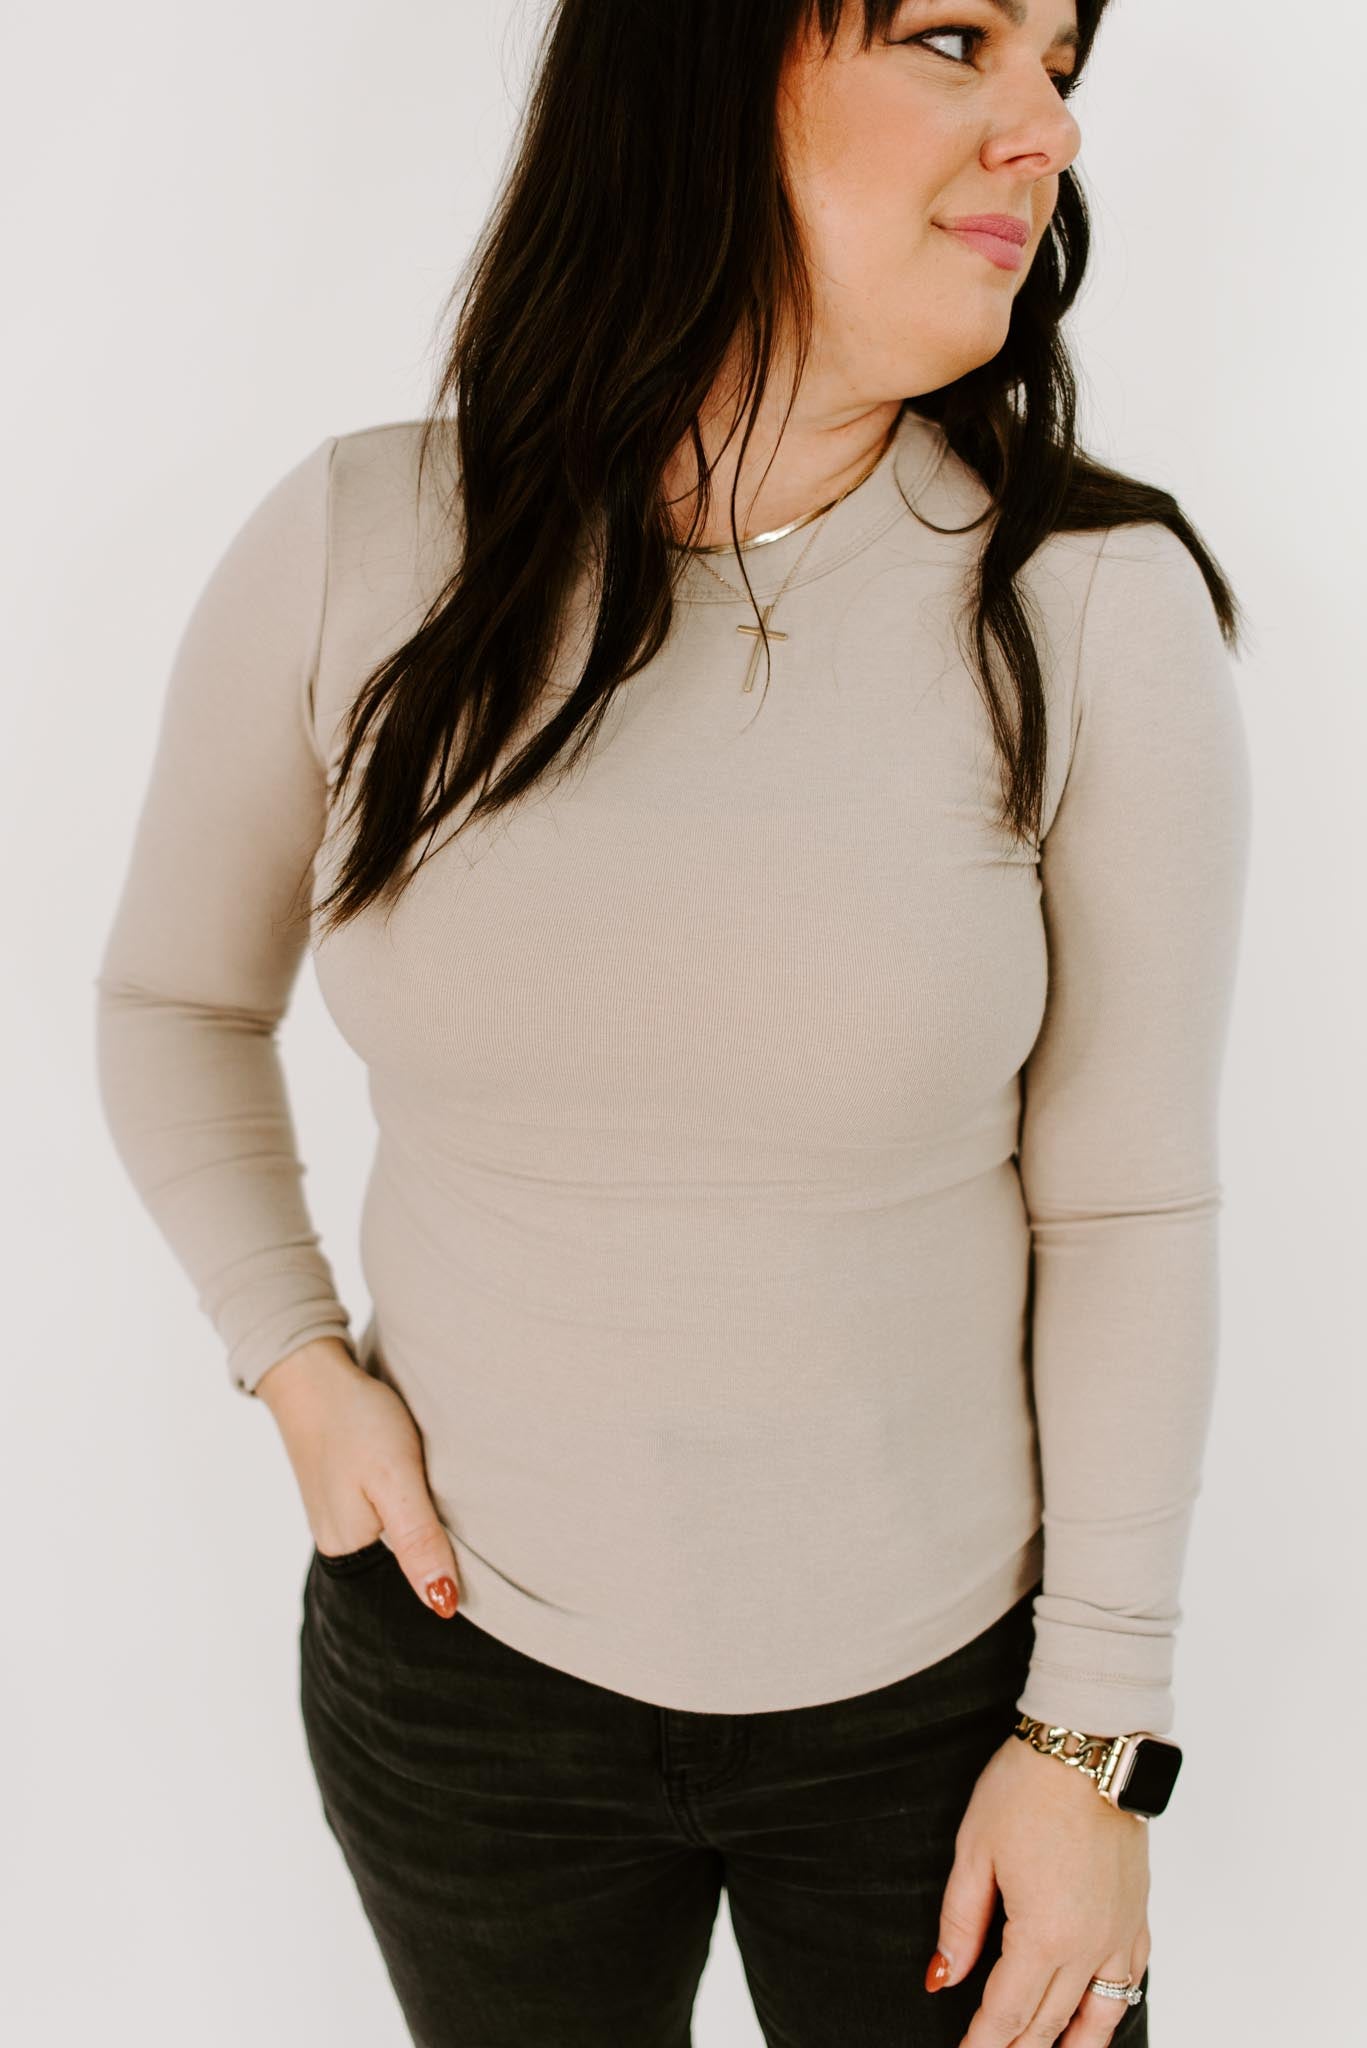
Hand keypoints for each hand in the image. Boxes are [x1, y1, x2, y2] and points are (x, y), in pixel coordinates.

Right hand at [256, 1339, 460, 1618]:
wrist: (314, 1371)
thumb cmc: (356, 1420)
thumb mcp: (395, 1479)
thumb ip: (418, 1540)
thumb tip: (441, 1604)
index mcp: (348, 1546)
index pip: (414, 1575)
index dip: (448, 1558)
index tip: (476, 1530)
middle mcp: (338, 1539)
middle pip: (405, 1554)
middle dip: (436, 1534)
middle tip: (455, 1492)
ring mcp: (338, 1514)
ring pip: (397, 1529)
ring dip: (422, 1511)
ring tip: (436, 1481)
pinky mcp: (343, 1490)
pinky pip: (385, 1508)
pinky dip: (405, 1494)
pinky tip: (414, 1472)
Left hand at [926, 1731, 1149, 2046]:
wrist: (1090, 1745)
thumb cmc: (1027, 1787)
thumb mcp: (975, 1851)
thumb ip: (959, 1922)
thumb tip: (943, 1977)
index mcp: (1043, 1933)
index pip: (1009, 2011)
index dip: (984, 2042)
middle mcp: (1088, 1944)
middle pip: (1050, 2021)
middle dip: (1018, 2047)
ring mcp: (1119, 1931)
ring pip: (1098, 2014)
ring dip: (1070, 2044)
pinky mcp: (1137, 1913)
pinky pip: (1130, 1980)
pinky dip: (1111, 2011)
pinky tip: (1097, 2021)